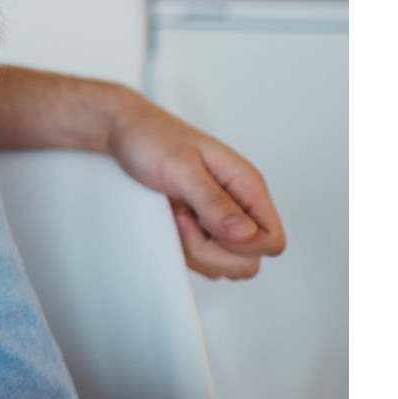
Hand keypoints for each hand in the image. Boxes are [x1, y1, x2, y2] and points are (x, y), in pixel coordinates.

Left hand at [103, 95, 288, 278]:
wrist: (125, 132)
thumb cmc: (153, 139)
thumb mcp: (182, 168)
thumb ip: (213, 202)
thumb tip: (245, 233)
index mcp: (247, 186)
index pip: (272, 241)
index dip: (244, 246)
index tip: (207, 223)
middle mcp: (239, 207)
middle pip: (249, 262)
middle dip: (212, 252)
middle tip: (185, 217)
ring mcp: (220, 220)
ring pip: (226, 266)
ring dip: (196, 252)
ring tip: (177, 215)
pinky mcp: (200, 230)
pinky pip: (204, 261)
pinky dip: (185, 251)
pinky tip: (171, 223)